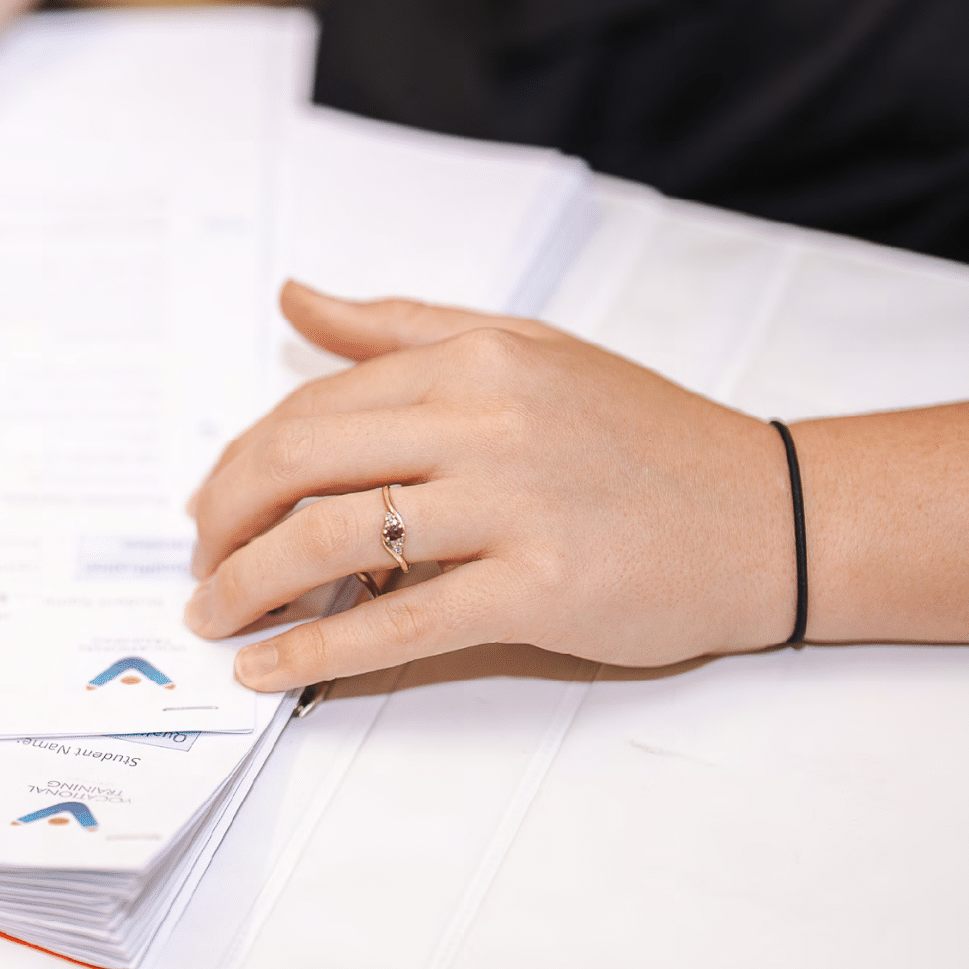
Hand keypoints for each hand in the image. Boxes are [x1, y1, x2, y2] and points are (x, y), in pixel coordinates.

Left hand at [183, 281, 798, 688]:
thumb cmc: (646, 437)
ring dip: (251, 586)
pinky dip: (318, 651)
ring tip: (217, 618)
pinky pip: (400, 622)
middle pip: (300, 461)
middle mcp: (486, 419)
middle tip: (199, 567)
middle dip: (224, 520)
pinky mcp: (540, 588)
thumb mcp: (527, 349)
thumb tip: (295, 298)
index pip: (312, 405)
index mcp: (474, 358)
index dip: (240, 462)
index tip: (212, 509)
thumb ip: (402, 328)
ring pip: (334, 538)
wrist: (770, 513)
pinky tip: (272, 671)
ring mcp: (513, 504)